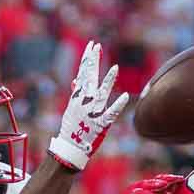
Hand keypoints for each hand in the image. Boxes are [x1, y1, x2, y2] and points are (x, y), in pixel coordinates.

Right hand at [49, 42, 128, 171]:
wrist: (70, 148)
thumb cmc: (72, 128)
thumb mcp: (72, 108)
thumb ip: (76, 93)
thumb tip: (76, 80)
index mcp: (78, 97)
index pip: (83, 74)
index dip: (88, 59)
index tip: (92, 45)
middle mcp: (84, 102)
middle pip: (90, 79)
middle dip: (93, 62)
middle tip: (97, 46)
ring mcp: (92, 113)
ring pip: (101, 94)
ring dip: (108, 82)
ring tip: (115, 69)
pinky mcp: (100, 125)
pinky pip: (110, 114)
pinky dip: (116, 106)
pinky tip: (123, 97)